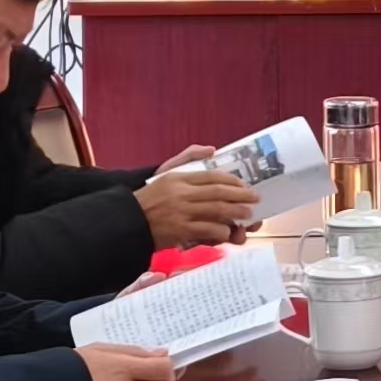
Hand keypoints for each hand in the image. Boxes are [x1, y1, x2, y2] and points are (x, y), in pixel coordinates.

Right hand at [136, 154, 256, 248]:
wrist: (126, 222)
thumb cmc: (148, 200)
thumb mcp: (164, 174)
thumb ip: (187, 158)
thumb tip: (211, 150)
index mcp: (178, 178)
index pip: (212, 176)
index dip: (232, 181)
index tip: (243, 185)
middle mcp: (181, 193)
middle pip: (219, 192)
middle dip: (240, 196)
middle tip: (254, 198)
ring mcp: (181, 212)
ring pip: (217, 210)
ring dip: (236, 212)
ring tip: (248, 214)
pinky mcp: (180, 230)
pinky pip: (207, 229)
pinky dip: (221, 230)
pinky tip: (228, 231)